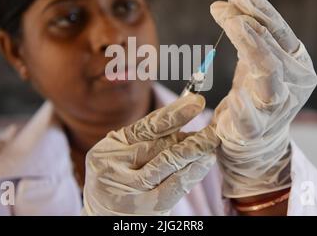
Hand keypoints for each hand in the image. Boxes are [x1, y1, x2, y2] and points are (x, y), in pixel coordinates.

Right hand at [83, 93, 219, 214]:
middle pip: (161, 146)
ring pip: (170, 164)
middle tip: (213, 127)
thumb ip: (143, 138)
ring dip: (195, 150)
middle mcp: (118, 169)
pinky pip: (176, 186)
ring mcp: (133, 190)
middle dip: (191, 136)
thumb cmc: (113, 176)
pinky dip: (194, 170)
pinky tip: (206, 160)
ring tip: (212, 140)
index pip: (146, 127)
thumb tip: (183, 120)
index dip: (174, 113)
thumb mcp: (117, 152)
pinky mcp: (149, 207)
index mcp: (109, 149)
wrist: (102, 215)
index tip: (195, 101)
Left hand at [210, 0, 316, 197]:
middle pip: (274, 50)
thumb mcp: (252, 58)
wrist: (255, 139)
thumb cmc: (254, 91)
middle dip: (251, 26)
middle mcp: (292, 84)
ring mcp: (276, 109)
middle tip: (229, 7)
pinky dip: (243, 106)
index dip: (262, 10)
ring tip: (235, 27)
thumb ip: (246, 32)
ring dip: (253, 50)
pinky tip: (234, 96)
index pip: (281, 32)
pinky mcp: (255, 130)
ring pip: (269, 77)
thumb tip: (226, 3)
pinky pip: (250, 118)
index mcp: (295, 63)